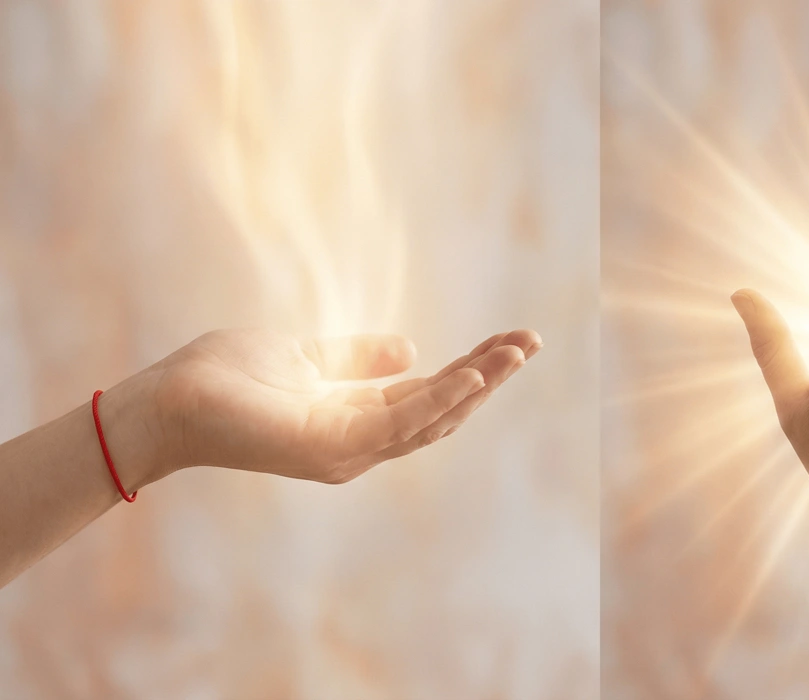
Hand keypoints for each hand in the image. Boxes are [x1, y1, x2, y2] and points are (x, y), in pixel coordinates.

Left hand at [109, 328, 540, 486]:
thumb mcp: (307, 354)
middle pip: (443, 410)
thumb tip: (411, 350)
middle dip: (490, 376)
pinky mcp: (333, 449)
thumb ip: (357, 357)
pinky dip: (438, 402)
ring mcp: (350, 451)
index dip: (474, 367)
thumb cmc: (228, 378)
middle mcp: (363, 441)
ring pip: (432, 420)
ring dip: (478, 385)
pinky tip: (471, 375)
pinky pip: (399, 426)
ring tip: (515, 352)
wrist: (170, 400)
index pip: (431, 395)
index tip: (512, 339)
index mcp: (359, 417)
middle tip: (530, 342)